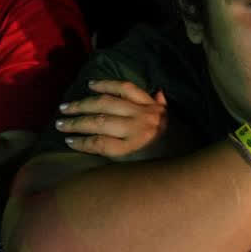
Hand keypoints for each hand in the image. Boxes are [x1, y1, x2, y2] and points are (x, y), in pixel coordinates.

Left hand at [56, 80, 192, 160]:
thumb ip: (162, 104)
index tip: (90, 85)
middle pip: (105, 104)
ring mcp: (136, 132)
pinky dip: (84, 142)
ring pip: (100, 121)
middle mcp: (143, 116)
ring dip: (77, 122)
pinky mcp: (130, 150)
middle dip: (81, 105)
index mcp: (152, 107)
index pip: (126, 88)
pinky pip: (101, 143)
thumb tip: (158, 91)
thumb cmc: (178, 143)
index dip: (106, 84)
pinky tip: (72, 141)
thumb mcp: (172, 119)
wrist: (188, 167)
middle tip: (63, 108)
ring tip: (61, 124)